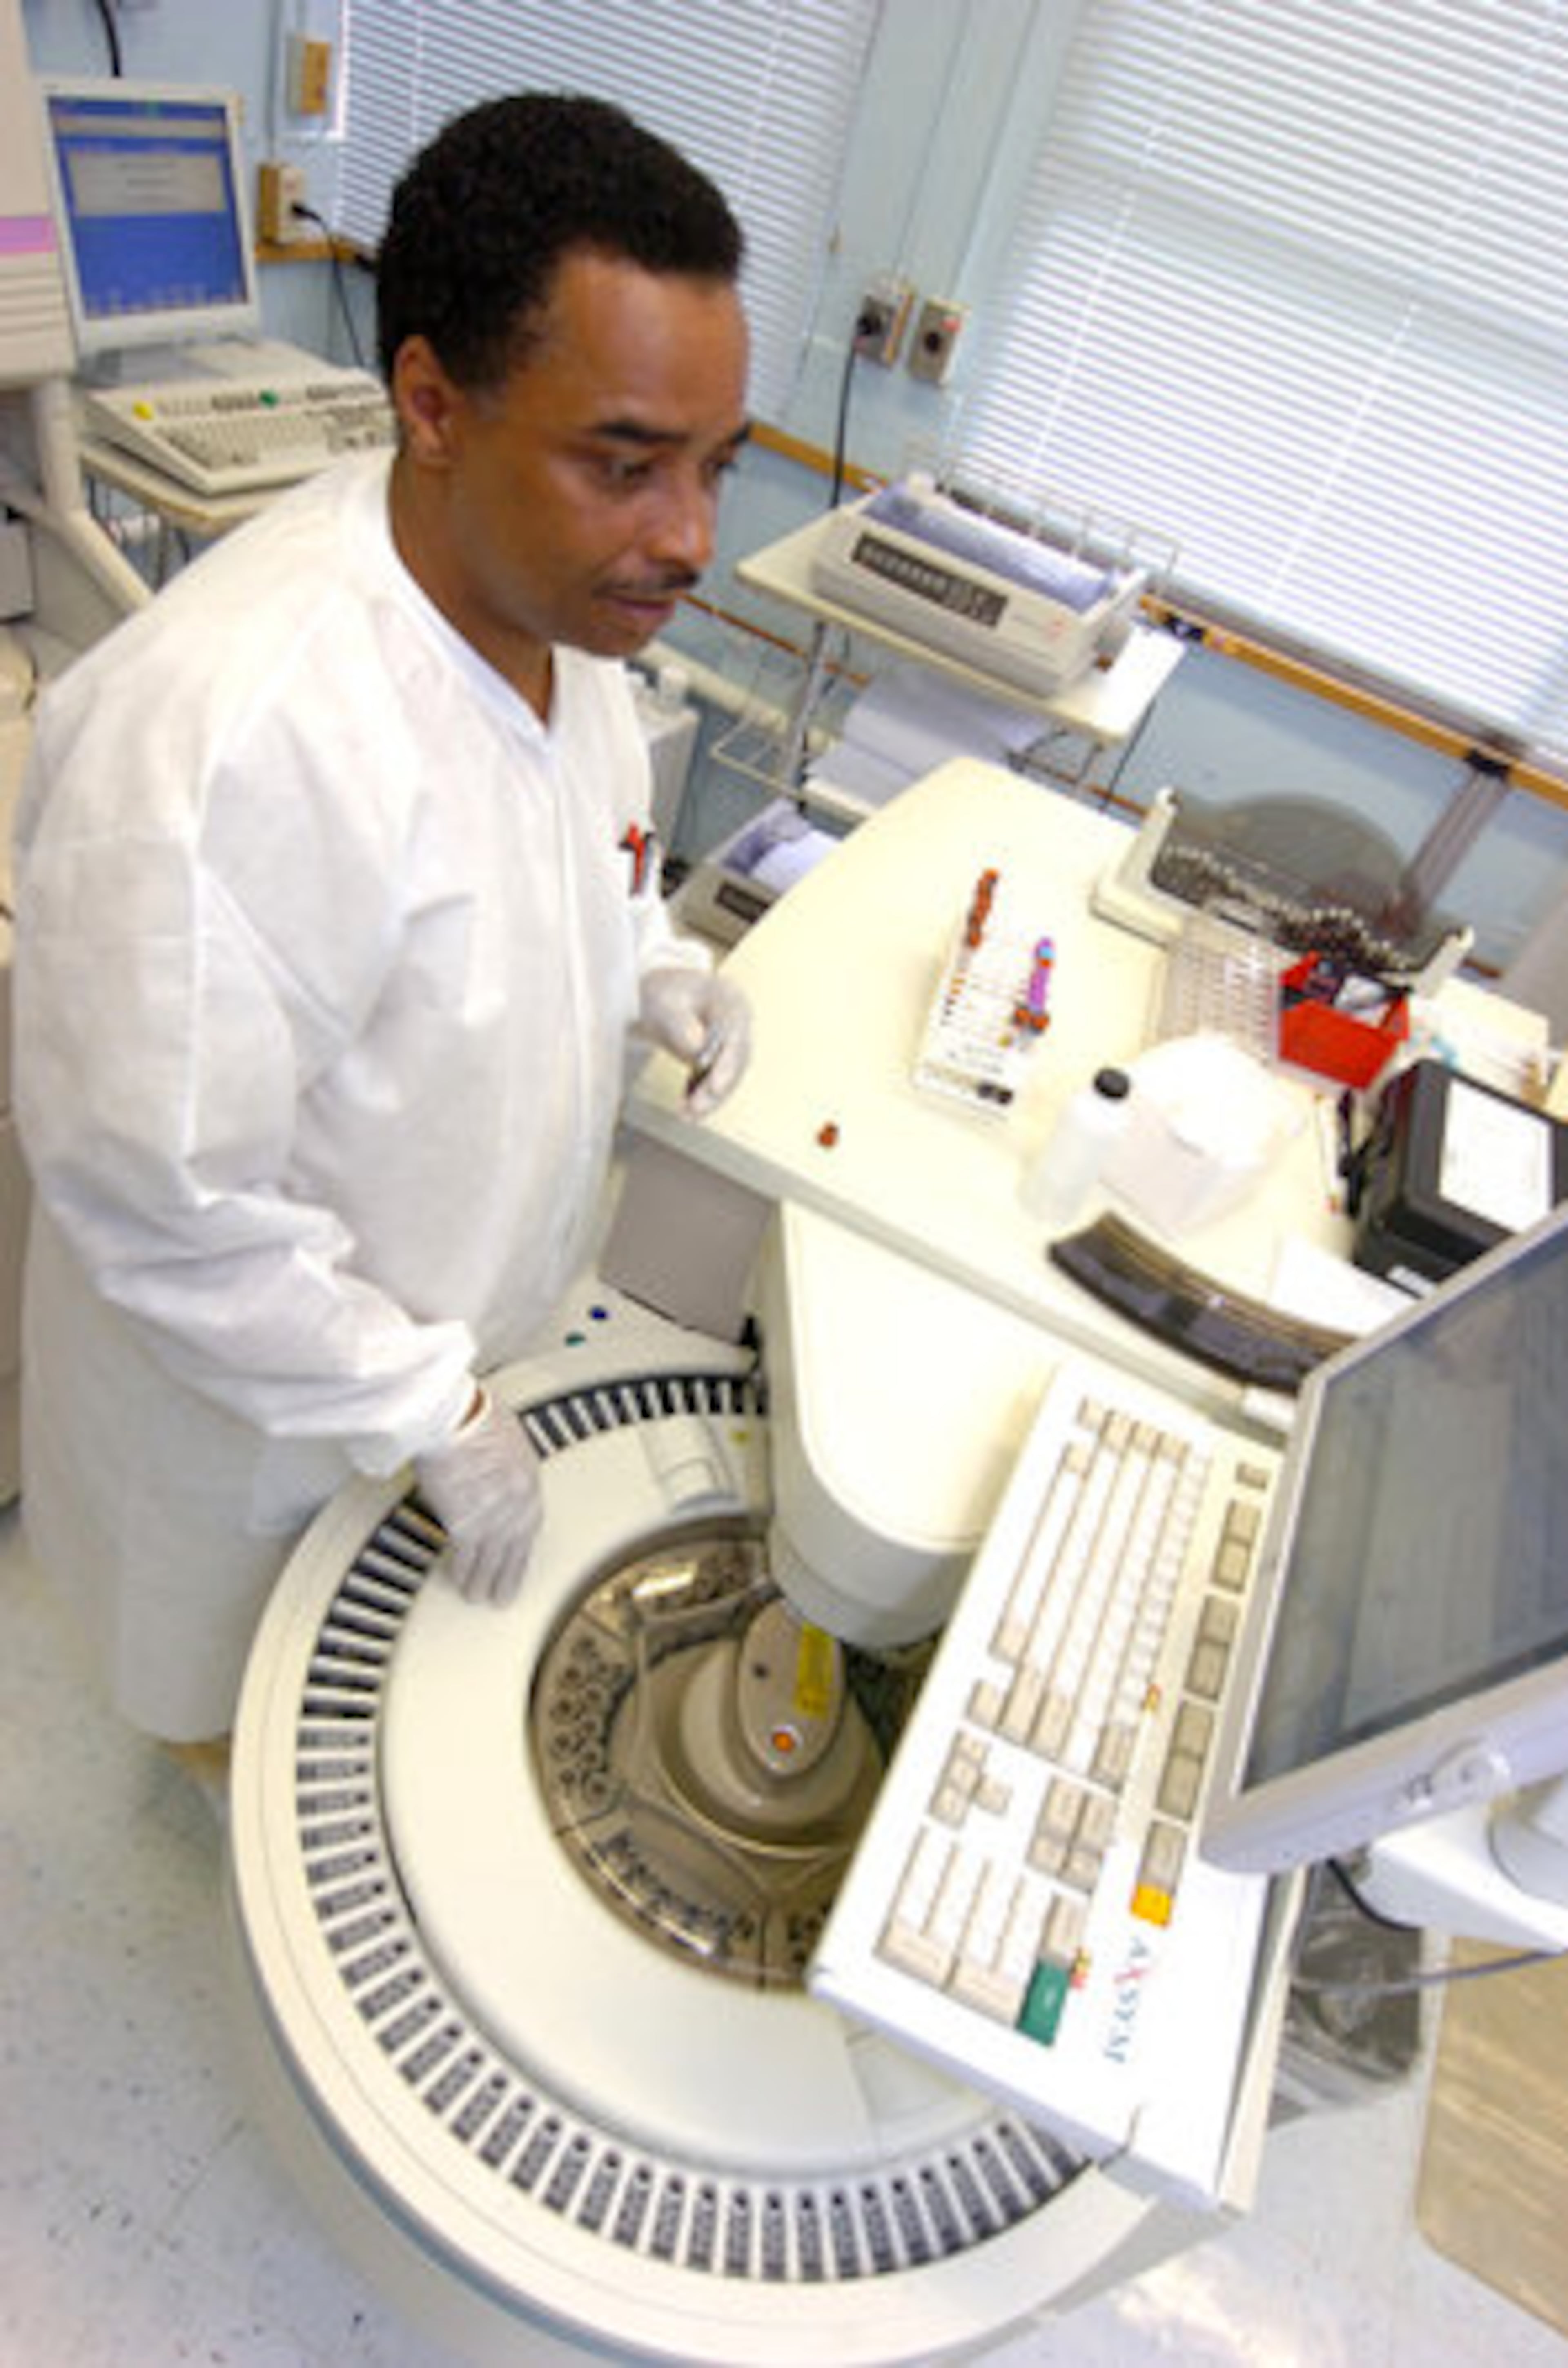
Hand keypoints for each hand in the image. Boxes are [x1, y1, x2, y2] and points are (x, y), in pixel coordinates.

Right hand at [413, 1389, 542, 1606]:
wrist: (451, 1418)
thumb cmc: (472, 1414)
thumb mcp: (505, 1434)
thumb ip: (504, 1459)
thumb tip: (494, 1466)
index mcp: (528, 1478)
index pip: (529, 1523)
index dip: (520, 1546)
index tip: (515, 1558)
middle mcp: (517, 1503)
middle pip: (516, 1550)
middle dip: (509, 1576)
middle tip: (503, 1595)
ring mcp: (494, 1518)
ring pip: (492, 1561)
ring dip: (484, 1582)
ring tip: (478, 1597)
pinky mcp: (467, 1525)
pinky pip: (466, 1559)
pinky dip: (462, 1573)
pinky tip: (460, 1582)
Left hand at [638, 967, 750, 1116]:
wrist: (656, 993)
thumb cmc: (660, 992)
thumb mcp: (663, 1001)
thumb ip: (679, 1022)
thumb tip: (697, 1048)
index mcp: (730, 1000)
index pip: (736, 1036)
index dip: (728, 1064)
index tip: (716, 1087)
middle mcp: (738, 1022)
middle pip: (735, 1061)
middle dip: (715, 1089)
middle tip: (695, 1109)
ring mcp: (731, 1040)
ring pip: (727, 1075)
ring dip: (709, 1098)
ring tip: (687, 1115)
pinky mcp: (719, 1055)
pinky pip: (714, 1078)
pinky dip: (700, 1093)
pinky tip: (685, 1107)